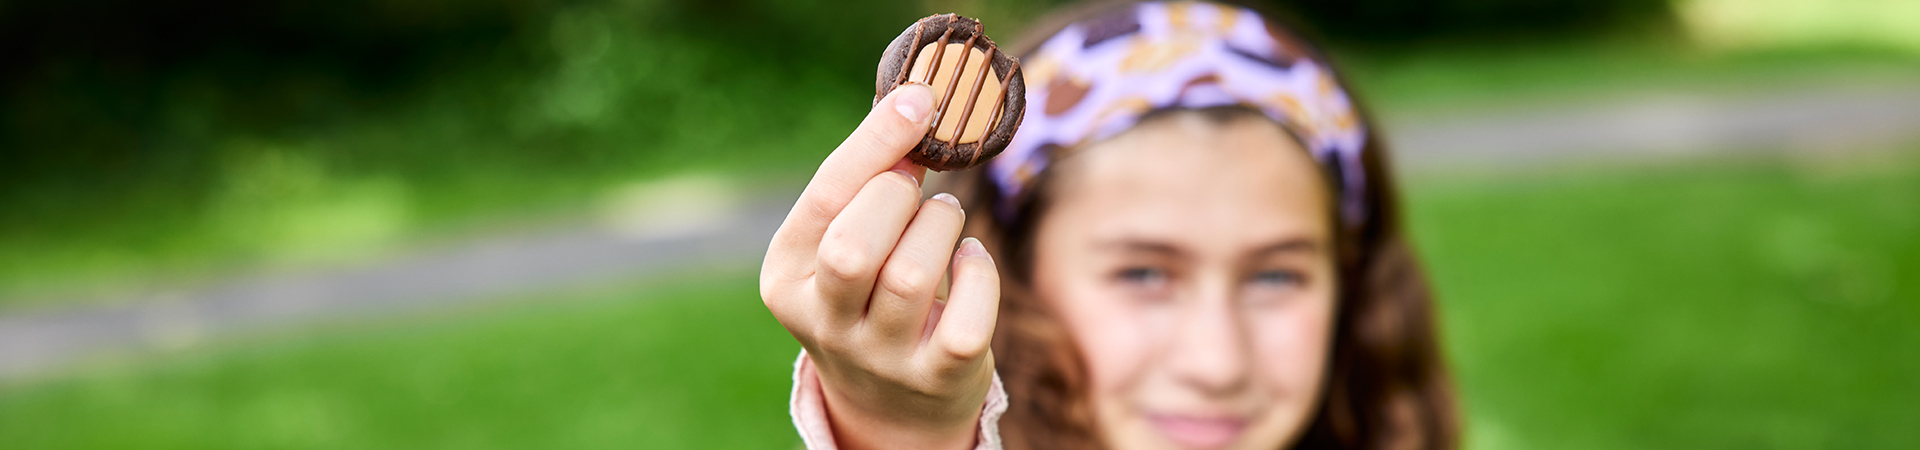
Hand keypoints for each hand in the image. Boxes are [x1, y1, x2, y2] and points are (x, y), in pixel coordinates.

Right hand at [761, 83, 1001, 449]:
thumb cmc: (870, 292)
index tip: (919, 102)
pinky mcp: (937, 377)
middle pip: (856, 247)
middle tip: (917, 185)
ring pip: (913, 276)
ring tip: (944, 218)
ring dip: (942, 224)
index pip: (824, 199)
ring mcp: (880, 357)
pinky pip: (968, 317)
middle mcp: (825, 324)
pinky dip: (978, 272)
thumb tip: (912, 104)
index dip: (876, 144)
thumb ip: (863, 184)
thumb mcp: (842, 242)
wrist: (893, 403)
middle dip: (899, 196)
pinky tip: (970, 259)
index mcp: (786, 279)